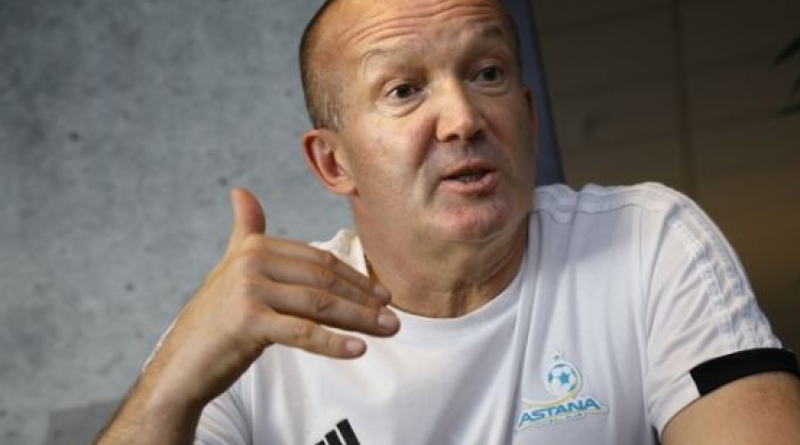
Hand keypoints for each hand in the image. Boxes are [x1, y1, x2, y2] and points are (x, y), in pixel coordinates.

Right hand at [144, 188, 398, 407]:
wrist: (181, 365)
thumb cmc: (215, 320)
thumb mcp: (230, 270)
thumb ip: (244, 232)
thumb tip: (242, 192)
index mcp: (255, 247)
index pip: (319, 262)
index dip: (354, 279)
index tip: (381, 295)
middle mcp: (251, 261)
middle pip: (323, 282)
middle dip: (363, 300)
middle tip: (393, 318)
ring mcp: (248, 289)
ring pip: (320, 305)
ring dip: (360, 319)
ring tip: (388, 331)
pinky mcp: (248, 321)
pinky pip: (302, 332)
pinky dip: (334, 342)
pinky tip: (359, 349)